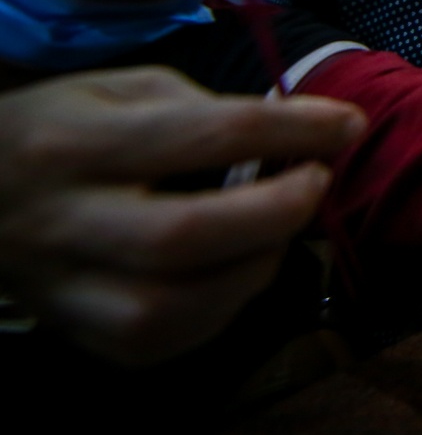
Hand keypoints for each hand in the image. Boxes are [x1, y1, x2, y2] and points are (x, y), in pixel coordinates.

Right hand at [0, 68, 365, 364]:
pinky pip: (156, 344)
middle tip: (316, 182)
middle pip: (184, 236)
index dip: (292, 130)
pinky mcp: (70, 331)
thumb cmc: (62, 125)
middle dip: (276, 212)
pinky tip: (239, 273)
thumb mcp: (121, 90)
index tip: (348, 124)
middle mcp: (63, 219)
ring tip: (280, 233)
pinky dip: (219, 312)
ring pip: (167, 309)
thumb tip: (295, 138)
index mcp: (76, 141)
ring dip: (252, 272)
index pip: (203, 135)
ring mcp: (60, 286)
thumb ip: (204, 111)